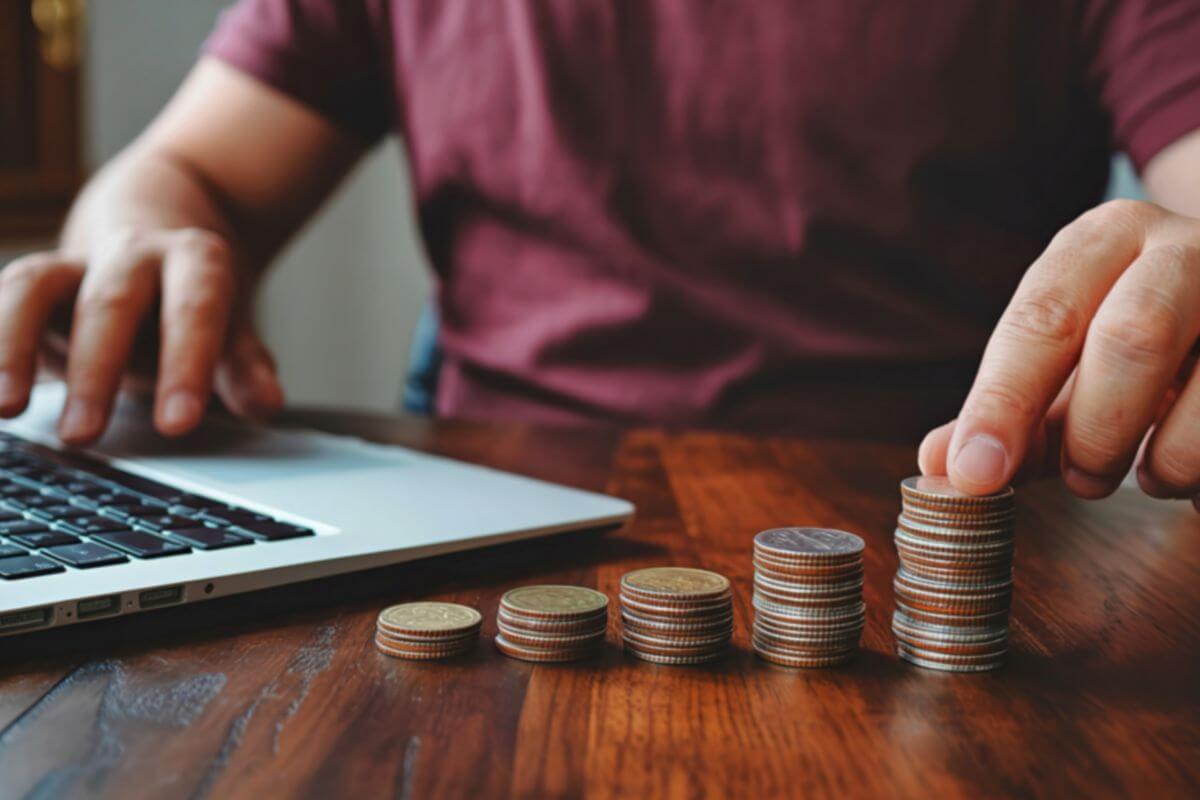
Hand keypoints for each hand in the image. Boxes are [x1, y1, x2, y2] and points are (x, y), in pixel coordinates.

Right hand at [0, 226, 283, 443]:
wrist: (153, 220)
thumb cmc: (193, 296)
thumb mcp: (231, 326)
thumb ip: (242, 364)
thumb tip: (266, 403)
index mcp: (191, 260)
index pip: (194, 308)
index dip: (186, 363)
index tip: (179, 424)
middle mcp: (130, 253)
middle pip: (110, 303)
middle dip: (96, 371)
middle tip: (84, 437)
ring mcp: (71, 262)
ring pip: (30, 287)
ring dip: (10, 347)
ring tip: (6, 411)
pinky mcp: (27, 281)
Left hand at [919, 199, 1199, 508]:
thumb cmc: (1140, 338)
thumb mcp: (1068, 361)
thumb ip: (1007, 411)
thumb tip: (937, 465)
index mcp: (1103, 240)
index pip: (1040, 319)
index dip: (1002, 403)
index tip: (973, 476)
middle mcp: (1184, 247)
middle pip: (1132, 340)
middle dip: (1094, 433)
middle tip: (1081, 482)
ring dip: (1164, 460)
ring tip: (1143, 476)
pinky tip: (1189, 470)